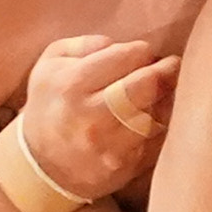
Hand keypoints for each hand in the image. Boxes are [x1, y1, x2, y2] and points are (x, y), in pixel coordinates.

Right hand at [20, 37, 179, 203]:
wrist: (41, 165)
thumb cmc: (51, 104)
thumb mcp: (51, 65)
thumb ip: (85, 45)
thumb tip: (120, 45)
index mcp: (71, 85)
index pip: (122, 57)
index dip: (140, 50)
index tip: (144, 52)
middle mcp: (91, 118)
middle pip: (146, 85)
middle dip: (164, 70)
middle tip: (171, 65)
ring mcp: (110, 146)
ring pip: (156, 113)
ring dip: (167, 97)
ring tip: (168, 87)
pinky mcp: (127, 166)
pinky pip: (159, 139)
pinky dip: (164, 123)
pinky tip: (159, 113)